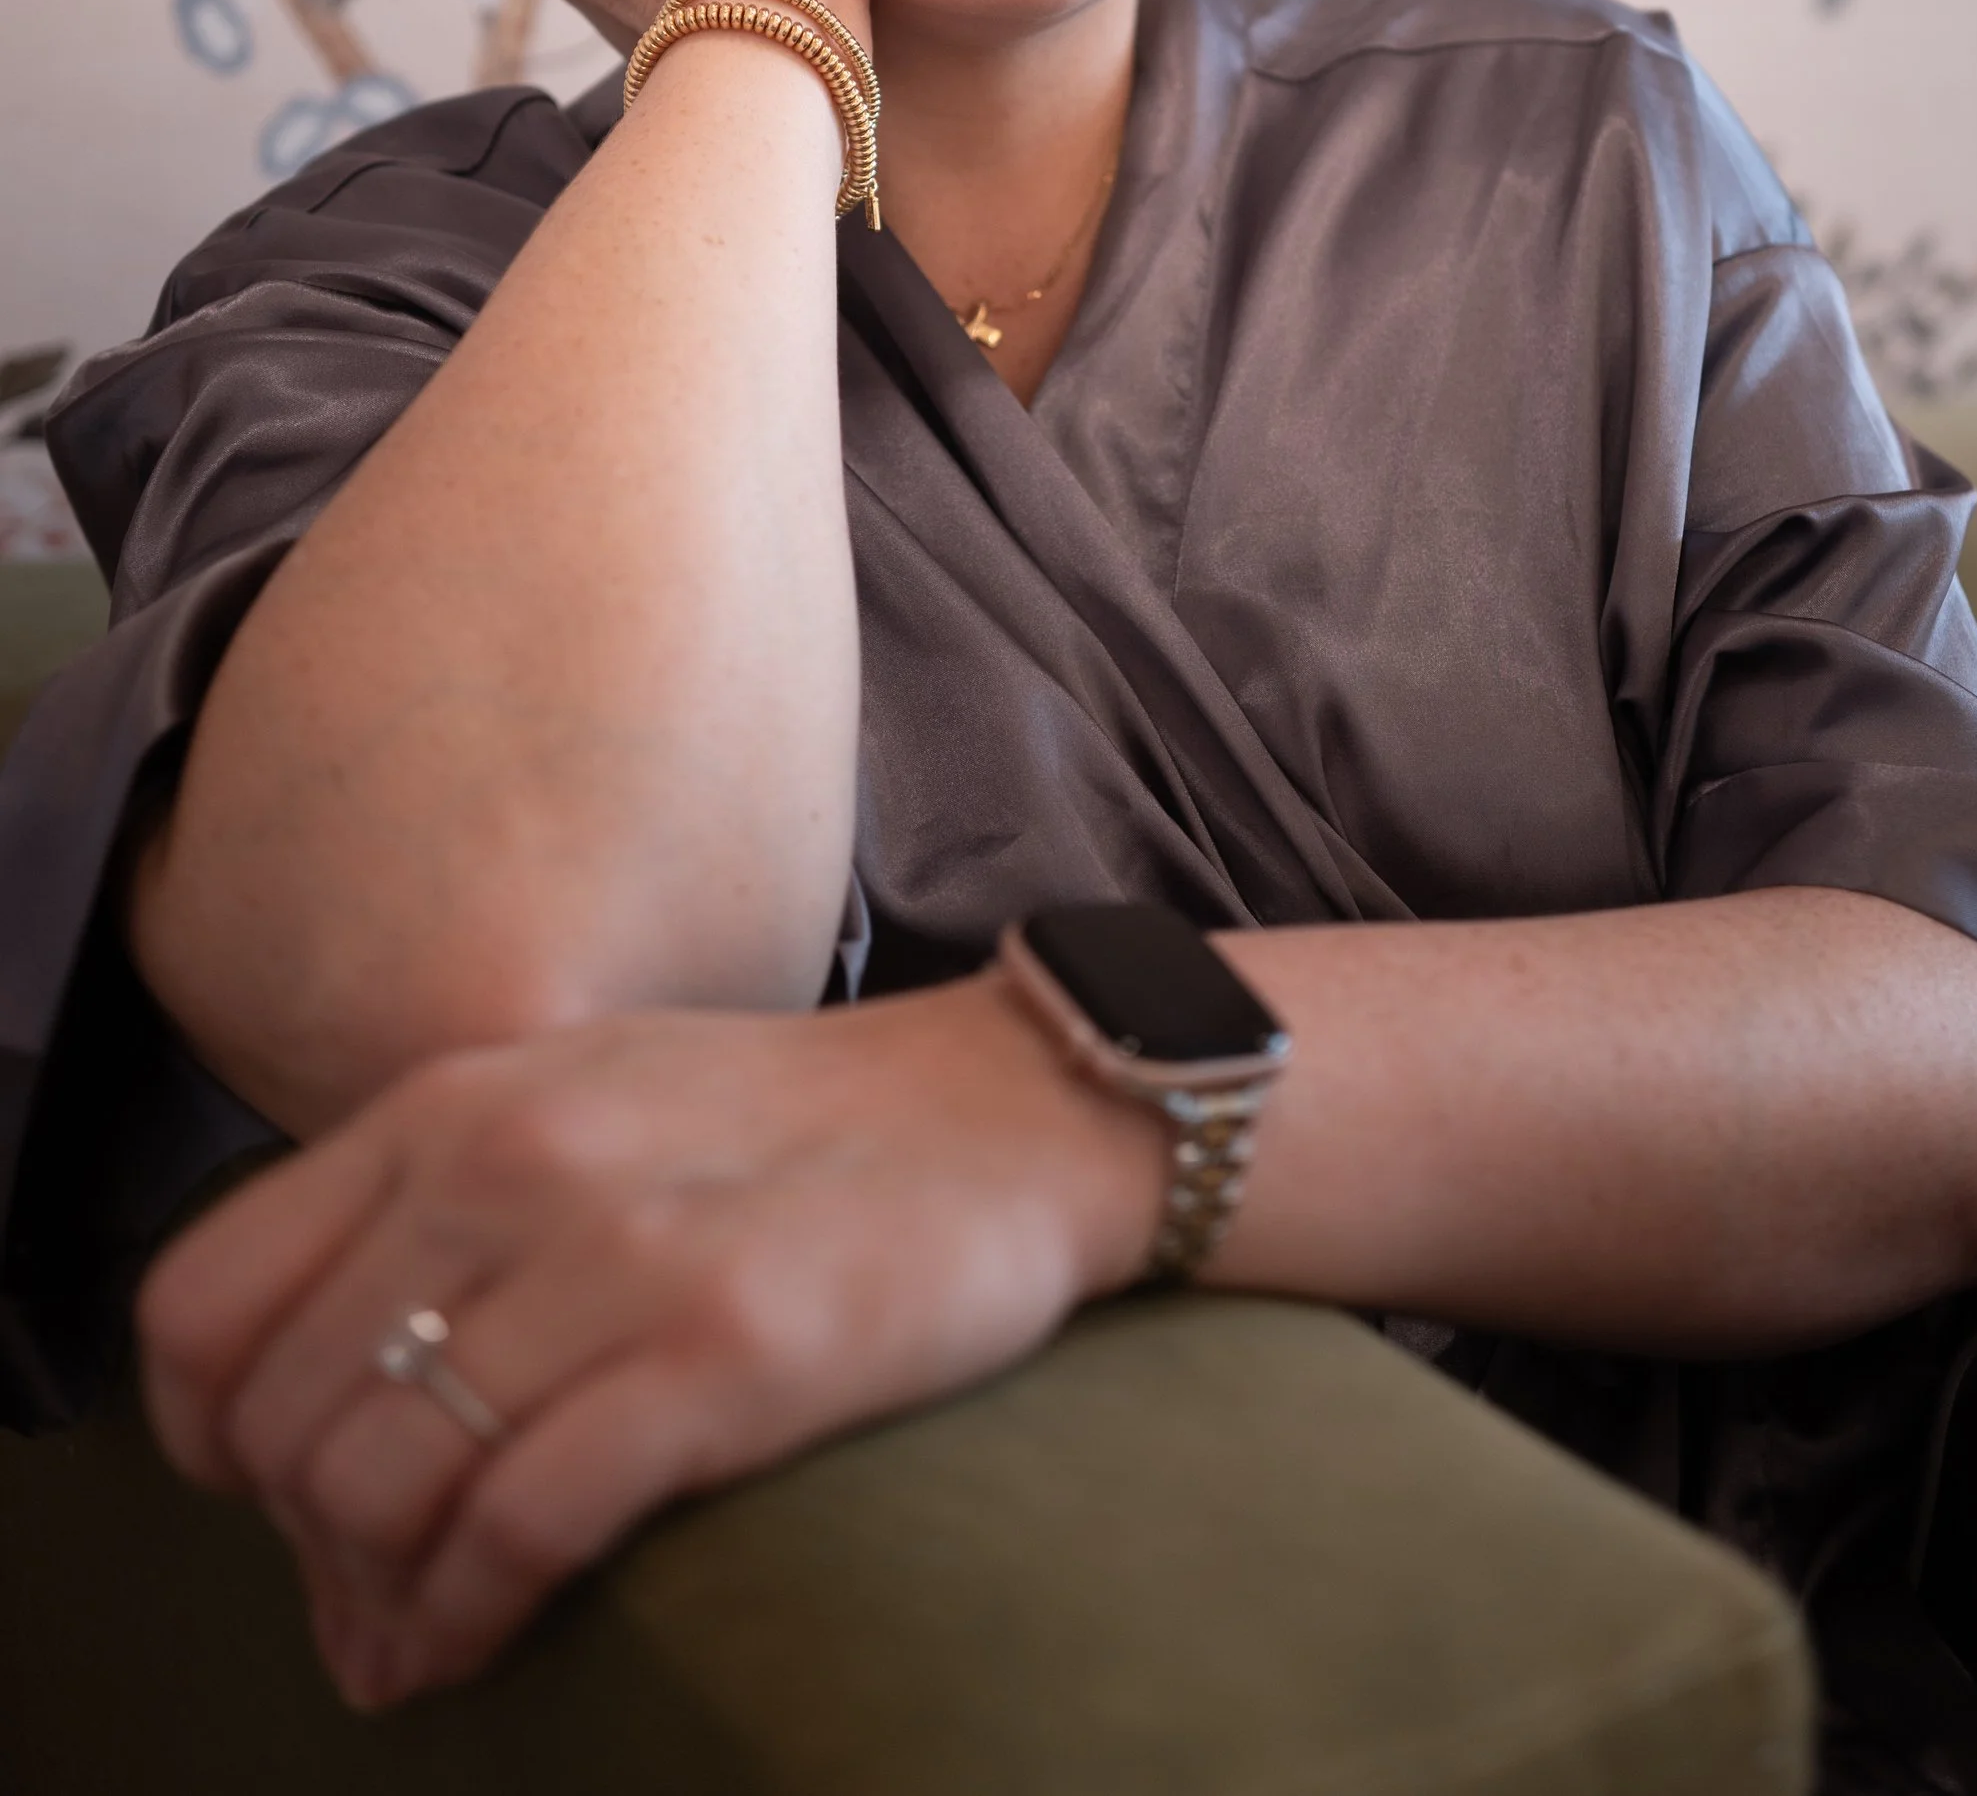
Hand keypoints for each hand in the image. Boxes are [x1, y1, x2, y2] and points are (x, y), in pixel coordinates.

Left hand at [137, 983, 1163, 1706]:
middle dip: (300, 1548)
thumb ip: (433, 1234)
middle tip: (367, 1599)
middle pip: (279, 1421)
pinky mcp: (721, 1350)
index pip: (202, 1300)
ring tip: (418, 1637)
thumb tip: (313, 1472)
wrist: (1013, 1111)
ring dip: (376, 1601)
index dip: (204, 1435)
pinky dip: (468, 1617)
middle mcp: (508, 1162)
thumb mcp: (578, 1112)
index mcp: (454, 1101)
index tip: (273, 1493)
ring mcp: (616, 1253)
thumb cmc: (786, 1133)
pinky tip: (483, 1636)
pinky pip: (514, 1527)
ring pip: (375, 1486)